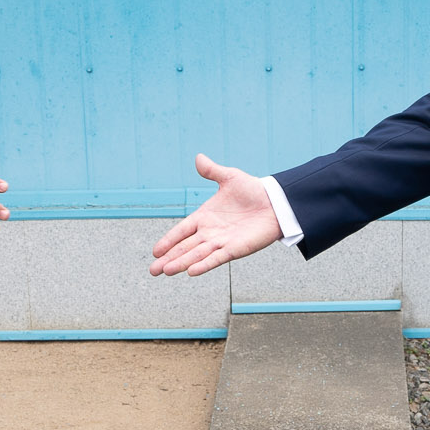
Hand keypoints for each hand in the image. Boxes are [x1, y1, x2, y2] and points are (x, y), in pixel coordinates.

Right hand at [148, 154, 281, 276]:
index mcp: (205, 216)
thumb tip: (198, 157)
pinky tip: (190, 271)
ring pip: (196, 255)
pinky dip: (204, 264)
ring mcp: (222, 242)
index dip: (168, 240)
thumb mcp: (230, 178)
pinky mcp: (235, 249)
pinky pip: (216, 258)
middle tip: (153, 271)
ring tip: (165, 272)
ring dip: (181, 263)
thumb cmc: (254, 191)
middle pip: (184, 247)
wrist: (276, 202)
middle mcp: (210, 232)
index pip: (182, 231)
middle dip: (168, 259)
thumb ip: (212, 171)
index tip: (155, 251)